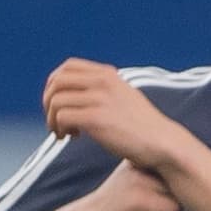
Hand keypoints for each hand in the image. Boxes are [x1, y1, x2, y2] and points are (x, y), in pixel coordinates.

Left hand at [43, 58, 183, 171]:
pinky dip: (60, 128)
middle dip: (48, 102)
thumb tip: (82, 96)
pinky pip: (63, 116)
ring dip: (52, 119)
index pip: (68, 67)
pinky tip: (72, 137)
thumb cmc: (143, 128)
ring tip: (63, 133)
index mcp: (108, 75)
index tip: (58, 104)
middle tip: (55, 120)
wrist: (162, 143)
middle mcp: (102, 82)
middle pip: (56, 81)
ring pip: (56, 100)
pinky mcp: (96, 119)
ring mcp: (98, 99)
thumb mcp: (125, 98)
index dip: (55, 84)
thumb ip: (105, 92)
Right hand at [73, 160, 181, 210]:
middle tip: (166, 206)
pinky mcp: (141, 202)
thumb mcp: (131, 176)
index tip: (172, 189)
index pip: (173, 158)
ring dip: (175, 207)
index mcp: (137, 156)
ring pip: (178, 193)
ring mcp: (140, 183)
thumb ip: (152, 170)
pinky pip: (172, 208)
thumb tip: (188, 170)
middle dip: (178, 194)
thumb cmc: (115, 202)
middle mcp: (139, 165)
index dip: (178, 178)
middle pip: (179, 176)